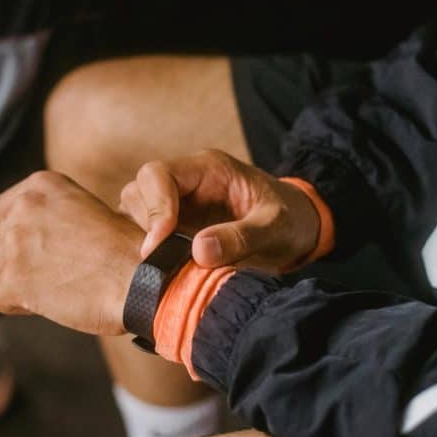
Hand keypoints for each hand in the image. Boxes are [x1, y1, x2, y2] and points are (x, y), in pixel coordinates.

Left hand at [0, 172, 142, 335]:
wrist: (142, 280)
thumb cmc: (126, 251)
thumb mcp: (87, 210)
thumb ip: (51, 214)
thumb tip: (22, 234)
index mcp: (41, 185)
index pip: (2, 210)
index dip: (22, 234)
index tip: (47, 247)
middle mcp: (23, 207)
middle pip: (0, 242)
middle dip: (22, 260)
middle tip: (61, 271)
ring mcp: (15, 243)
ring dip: (22, 282)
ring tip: (60, 286)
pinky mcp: (14, 279)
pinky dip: (21, 306)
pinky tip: (53, 302)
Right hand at [119, 150, 319, 270]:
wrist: (299, 229)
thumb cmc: (291, 221)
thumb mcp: (276, 228)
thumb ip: (241, 237)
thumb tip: (198, 252)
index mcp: (208, 169)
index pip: (158, 174)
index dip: (153, 206)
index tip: (160, 243)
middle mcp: (187, 181)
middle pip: (139, 189)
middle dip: (145, 224)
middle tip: (163, 257)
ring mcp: (179, 203)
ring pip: (136, 210)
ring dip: (144, 237)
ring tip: (167, 262)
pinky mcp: (177, 225)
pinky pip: (146, 230)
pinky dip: (149, 249)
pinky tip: (166, 266)